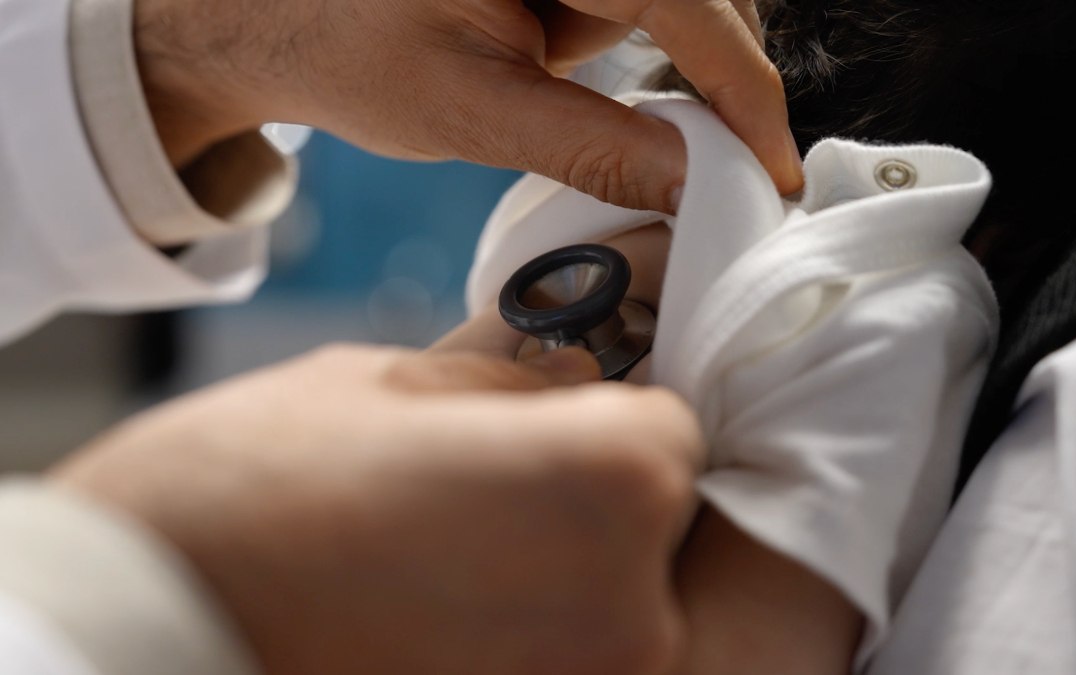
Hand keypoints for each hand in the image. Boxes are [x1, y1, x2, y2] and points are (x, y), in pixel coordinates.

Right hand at [54, 344, 703, 674]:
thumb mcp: (396, 380)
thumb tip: (579, 372)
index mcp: (615, 478)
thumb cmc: (253, 494)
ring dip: (573, 570)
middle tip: (497, 489)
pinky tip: (451, 606)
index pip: (674, 427)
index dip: (610, 414)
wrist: (141, 637)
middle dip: (601, 494)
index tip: (556, 418)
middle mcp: (637, 607)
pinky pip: (578, 653)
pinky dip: (538, 628)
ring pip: (628, 600)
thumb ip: (518, 379)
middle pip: (663, 521)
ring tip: (461, 553)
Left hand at [134, 0, 803, 211]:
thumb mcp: (468, 110)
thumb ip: (589, 148)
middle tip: (725, 171)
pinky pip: (643, 6)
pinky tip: (599, 90)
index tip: (771, 168)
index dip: (742, 90)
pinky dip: (642, 57)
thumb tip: (693, 185)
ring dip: (673, 70)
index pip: (686, 2)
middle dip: (713, 81)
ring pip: (680, 4)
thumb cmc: (347, 47)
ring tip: (624, 123)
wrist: (277, 17)